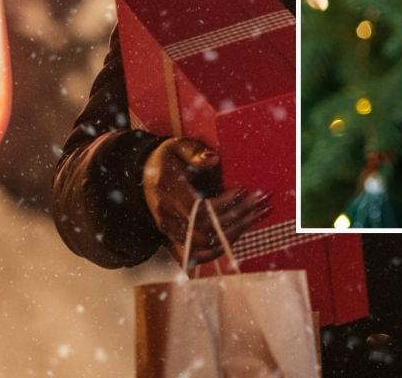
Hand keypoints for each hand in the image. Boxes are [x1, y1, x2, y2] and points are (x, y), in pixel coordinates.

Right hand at [143, 138, 268, 265]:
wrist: (143, 175)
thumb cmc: (166, 160)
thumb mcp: (176, 147)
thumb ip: (193, 152)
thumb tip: (213, 159)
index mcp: (169, 194)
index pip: (198, 210)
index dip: (223, 205)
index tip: (241, 191)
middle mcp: (168, 217)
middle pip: (204, 231)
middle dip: (235, 220)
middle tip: (258, 205)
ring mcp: (170, 230)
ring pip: (203, 245)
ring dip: (232, 234)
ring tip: (255, 217)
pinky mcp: (175, 237)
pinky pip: (197, 253)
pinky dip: (219, 248)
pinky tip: (237, 234)